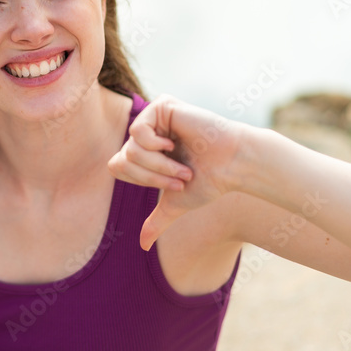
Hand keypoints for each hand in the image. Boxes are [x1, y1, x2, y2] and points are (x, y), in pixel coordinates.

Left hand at [108, 94, 246, 249]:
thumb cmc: (209, 181)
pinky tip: (175, 143)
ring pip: (131, 149)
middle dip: (152, 177)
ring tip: (183, 165)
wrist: (233, 166)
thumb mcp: (176, 203)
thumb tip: (143, 245)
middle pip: (122, 159)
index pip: (118, 167)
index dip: (143, 181)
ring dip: (159, 166)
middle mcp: (146, 131)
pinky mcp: (162, 105)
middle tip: (180, 177)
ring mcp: (153, 116)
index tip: (173, 185)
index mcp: (144, 149)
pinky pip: (137, 131)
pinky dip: (157, 146)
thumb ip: (157, 220)